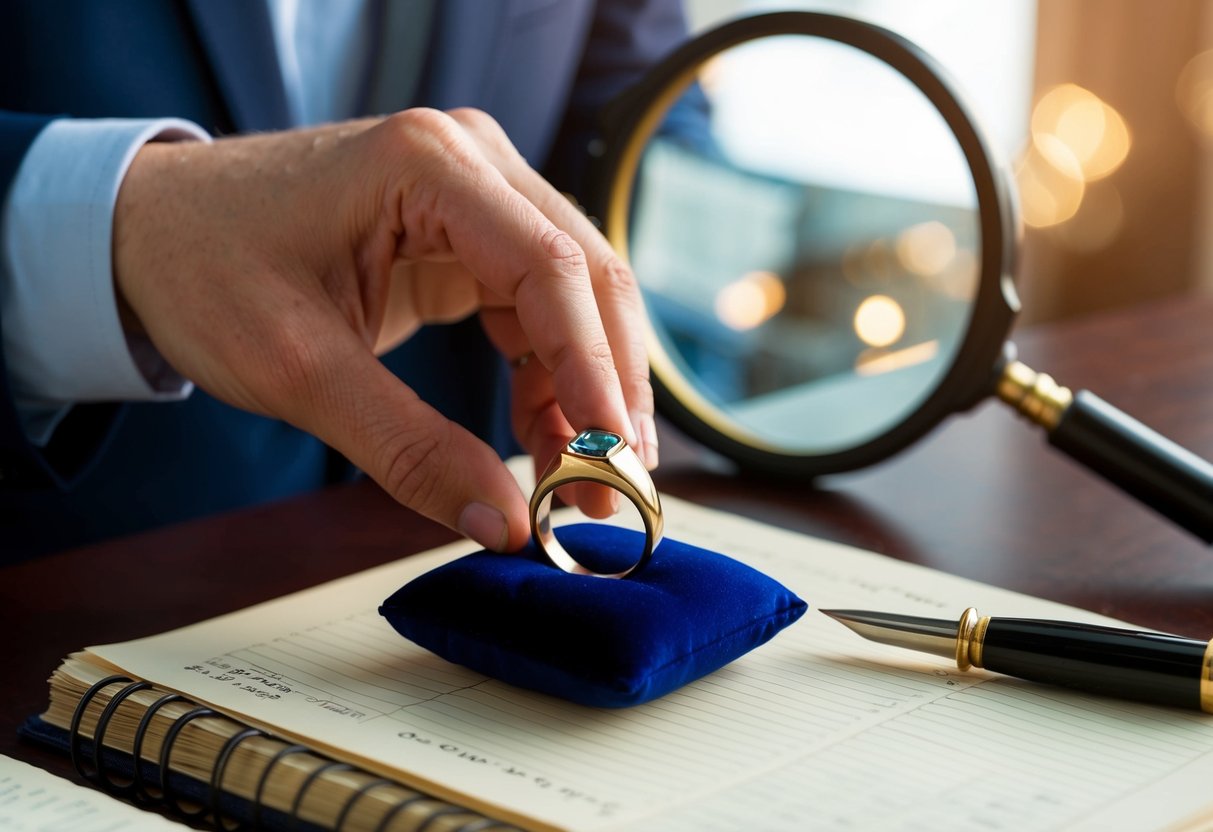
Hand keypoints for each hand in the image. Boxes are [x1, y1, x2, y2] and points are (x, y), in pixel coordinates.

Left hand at [112, 108, 657, 550]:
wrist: (147, 232)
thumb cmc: (203, 269)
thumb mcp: (297, 370)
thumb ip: (407, 448)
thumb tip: (504, 522)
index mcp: (426, 164)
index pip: (551, 270)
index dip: (595, 373)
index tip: (614, 462)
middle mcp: (470, 164)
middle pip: (586, 280)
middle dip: (608, 392)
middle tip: (614, 489)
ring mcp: (475, 195)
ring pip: (575, 302)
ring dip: (585, 394)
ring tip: (579, 484)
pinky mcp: (468, 235)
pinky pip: (537, 312)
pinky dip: (549, 381)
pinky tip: (544, 442)